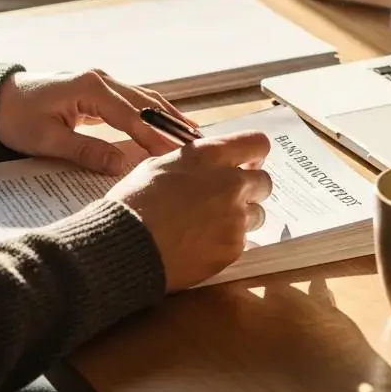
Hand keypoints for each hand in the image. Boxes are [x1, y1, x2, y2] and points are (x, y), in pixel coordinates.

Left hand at [0, 69, 195, 174]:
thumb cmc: (16, 119)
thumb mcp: (46, 140)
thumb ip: (86, 151)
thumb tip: (121, 165)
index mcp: (90, 88)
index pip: (132, 116)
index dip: (155, 136)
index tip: (177, 154)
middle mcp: (102, 79)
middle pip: (147, 102)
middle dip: (173, 123)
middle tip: (200, 145)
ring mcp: (103, 83)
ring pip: (146, 99)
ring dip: (170, 116)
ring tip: (196, 136)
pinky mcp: (100, 91)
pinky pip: (136, 102)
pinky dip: (156, 114)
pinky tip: (172, 126)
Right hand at [107, 131, 273, 291]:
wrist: (126, 246)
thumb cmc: (133, 202)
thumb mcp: (158, 165)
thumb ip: (191, 163)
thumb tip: (202, 167)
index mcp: (210, 155)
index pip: (257, 143)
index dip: (254, 155)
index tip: (246, 163)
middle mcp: (230, 183)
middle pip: (264, 182)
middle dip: (250, 189)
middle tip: (227, 199)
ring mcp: (235, 217)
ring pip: (258, 214)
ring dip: (241, 218)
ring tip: (211, 226)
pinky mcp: (233, 247)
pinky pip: (242, 242)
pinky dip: (227, 242)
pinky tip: (203, 245)